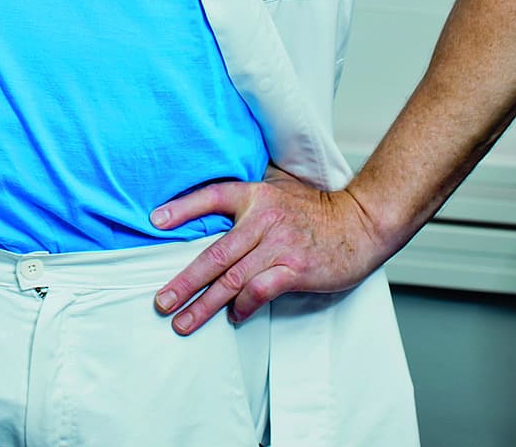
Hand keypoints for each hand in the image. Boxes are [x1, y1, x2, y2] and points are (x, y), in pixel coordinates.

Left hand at [150, 166, 388, 334]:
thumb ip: (250, 202)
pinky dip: (243, 307)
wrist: (361, 223)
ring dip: (204, 305)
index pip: (212, 196)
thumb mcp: (280, 193)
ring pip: (231, 279)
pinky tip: (233, 317)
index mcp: (256, 196)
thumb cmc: (318, 212)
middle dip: (184, 281)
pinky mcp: (295, 268)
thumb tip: (215, 219)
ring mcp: (279, 245)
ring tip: (183, 322)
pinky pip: (260, 291)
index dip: (182, 208)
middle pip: (214, 252)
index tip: (155, 221)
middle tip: (162, 301)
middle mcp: (264, 218)